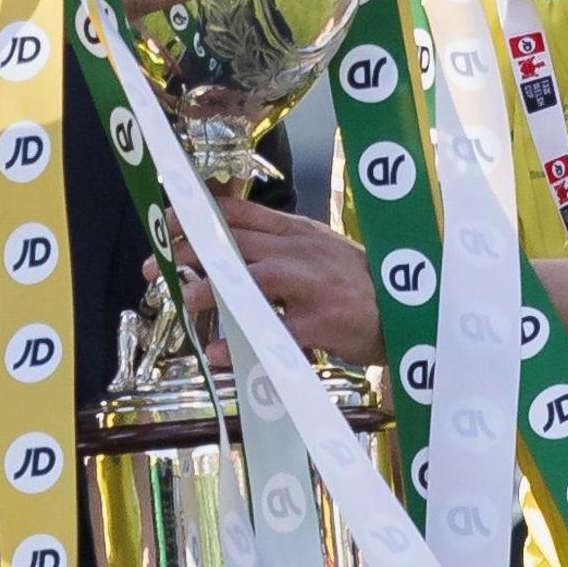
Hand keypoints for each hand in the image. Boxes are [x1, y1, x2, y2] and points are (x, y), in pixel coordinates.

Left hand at [145, 198, 381, 366]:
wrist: (411, 309)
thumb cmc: (360, 283)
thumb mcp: (320, 251)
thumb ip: (279, 246)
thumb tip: (229, 246)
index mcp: (297, 232)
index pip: (238, 214)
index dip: (198, 216)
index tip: (166, 222)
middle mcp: (302, 251)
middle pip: (237, 243)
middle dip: (191, 252)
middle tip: (156, 268)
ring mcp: (314, 285)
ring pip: (255, 279)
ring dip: (214, 288)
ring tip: (183, 299)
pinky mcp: (325, 321)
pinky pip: (278, 331)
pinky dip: (243, 342)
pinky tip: (217, 352)